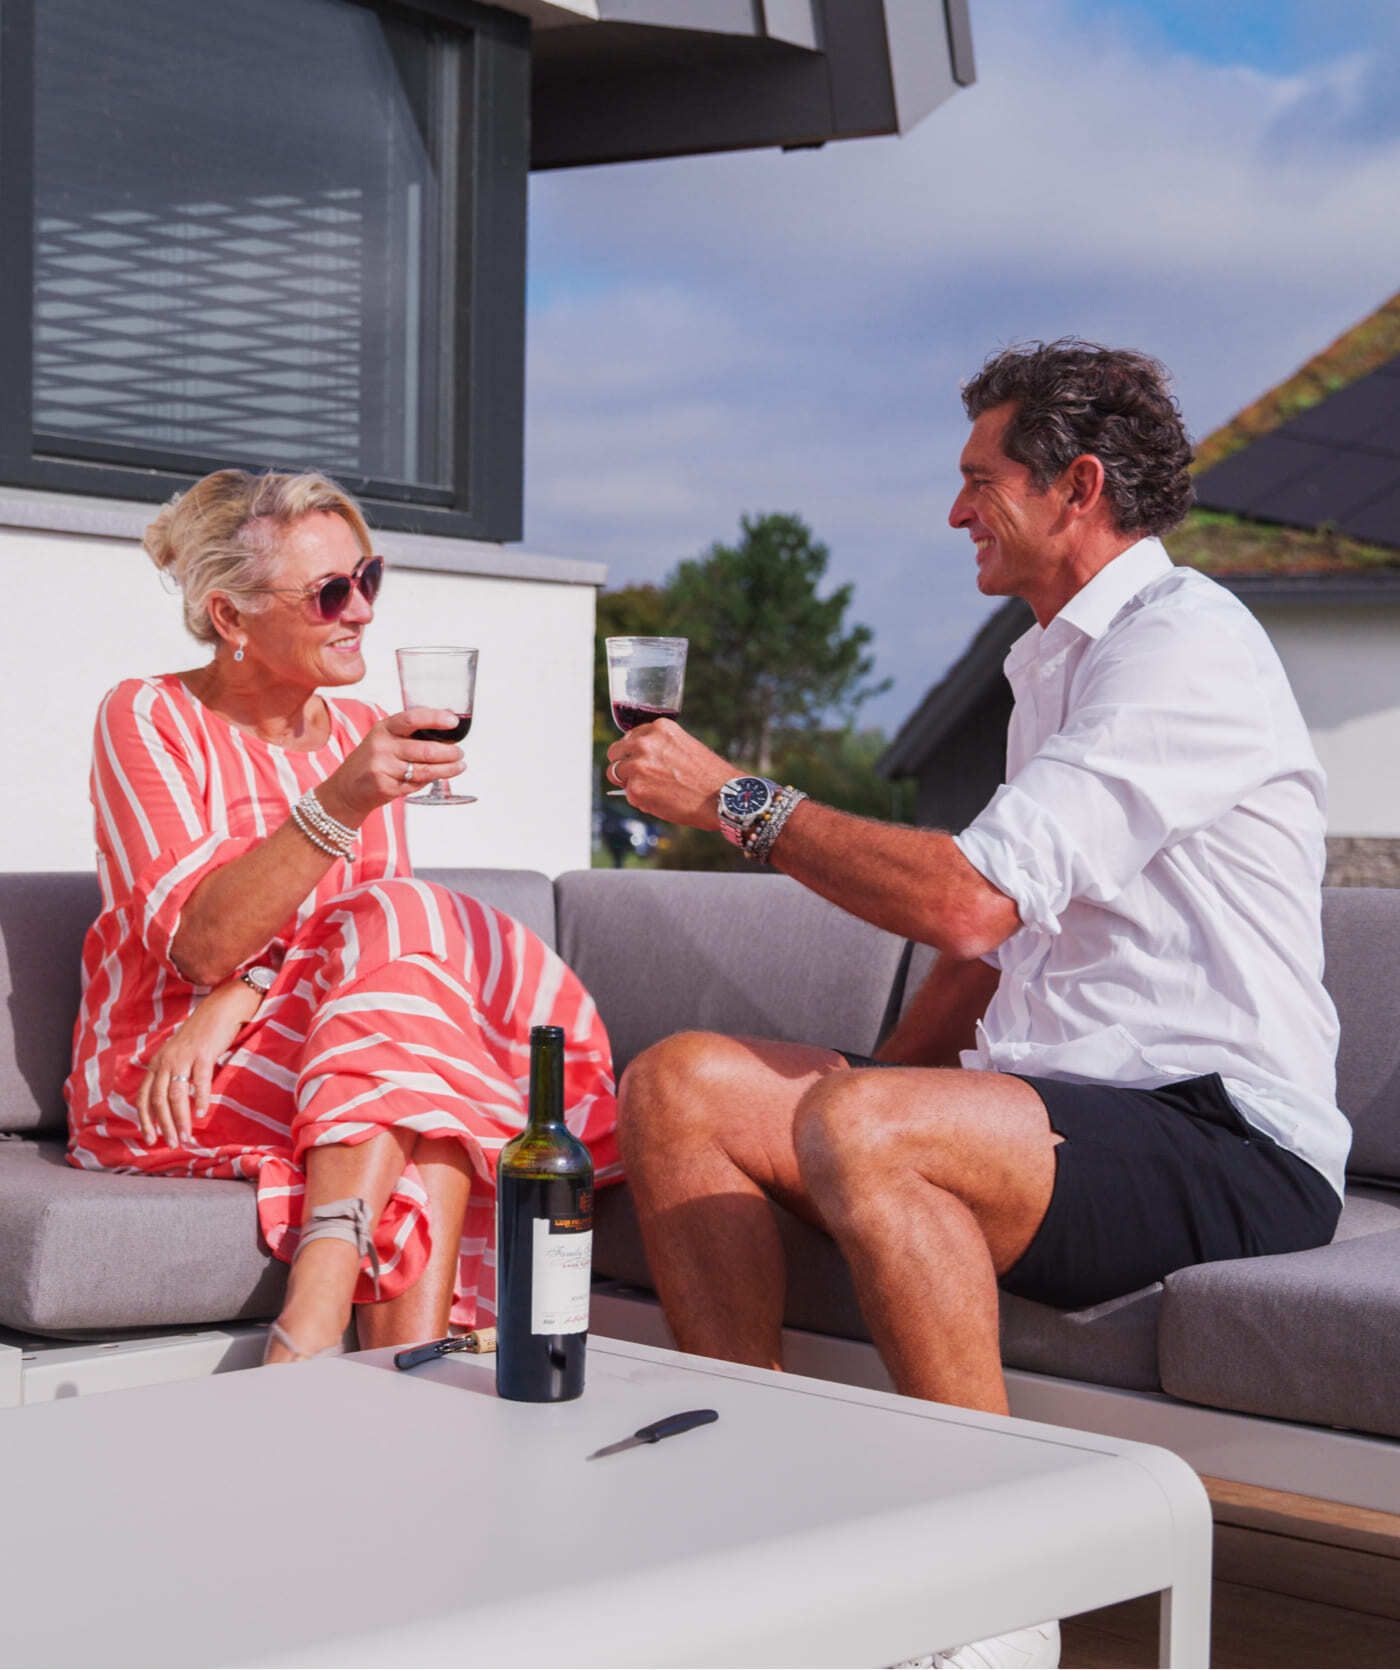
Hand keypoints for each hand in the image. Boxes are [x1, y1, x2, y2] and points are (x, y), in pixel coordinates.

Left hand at [137, 977, 261, 1147]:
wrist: (221, 1008)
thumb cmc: (203, 1034)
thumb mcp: (179, 1053)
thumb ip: (172, 1073)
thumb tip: (171, 1102)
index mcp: (157, 1062)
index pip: (144, 1097)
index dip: (146, 1120)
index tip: (151, 1139)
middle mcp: (166, 1060)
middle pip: (159, 1100)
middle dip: (164, 1126)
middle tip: (173, 1143)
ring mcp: (184, 1057)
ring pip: (177, 1095)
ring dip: (181, 1119)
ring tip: (187, 1136)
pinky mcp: (203, 1053)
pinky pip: (199, 1081)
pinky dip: (200, 1099)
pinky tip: (203, 1113)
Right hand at [318, 709, 466, 824]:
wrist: (346, 788)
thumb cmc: (372, 761)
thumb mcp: (386, 738)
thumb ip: (411, 732)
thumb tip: (447, 722)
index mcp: (384, 728)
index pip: (413, 718)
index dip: (435, 718)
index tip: (453, 720)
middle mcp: (382, 745)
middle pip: (425, 749)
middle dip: (449, 752)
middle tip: (460, 753)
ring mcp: (382, 766)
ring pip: (425, 769)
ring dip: (447, 769)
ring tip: (459, 766)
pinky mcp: (385, 786)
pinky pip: (416, 784)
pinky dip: (428, 782)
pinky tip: (434, 778)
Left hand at [605, 720, 733, 828]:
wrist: (723, 797)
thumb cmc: (709, 775)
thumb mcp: (683, 746)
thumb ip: (659, 748)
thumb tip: (636, 760)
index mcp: (658, 728)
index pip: (629, 737)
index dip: (633, 751)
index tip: (639, 760)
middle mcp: (644, 743)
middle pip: (615, 752)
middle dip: (623, 765)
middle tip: (638, 777)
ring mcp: (637, 766)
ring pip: (615, 774)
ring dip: (629, 782)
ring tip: (653, 790)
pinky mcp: (636, 790)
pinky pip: (628, 795)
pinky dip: (640, 800)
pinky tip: (661, 801)